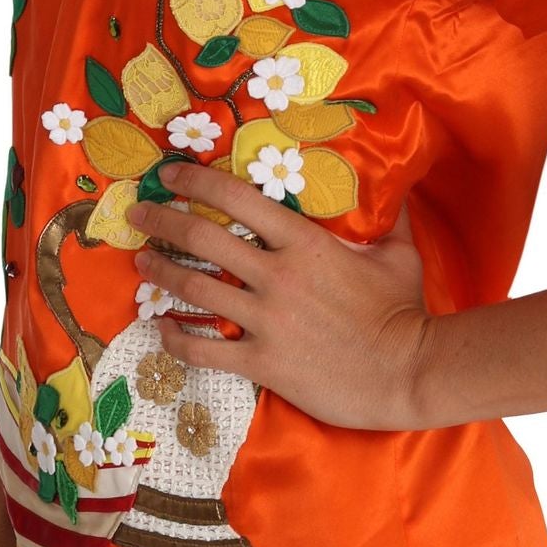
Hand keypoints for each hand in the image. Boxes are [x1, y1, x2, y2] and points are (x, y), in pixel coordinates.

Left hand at [124, 160, 435, 430]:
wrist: (408, 371)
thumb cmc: (404, 310)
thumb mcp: (399, 253)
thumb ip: (389, 217)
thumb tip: (394, 188)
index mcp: (304, 243)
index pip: (238, 199)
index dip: (196, 181)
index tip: (170, 175)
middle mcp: (276, 275)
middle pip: (201, 238)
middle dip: (161, 221)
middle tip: (138, 215)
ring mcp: (265, 320)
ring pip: (193, 289)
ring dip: (159, 273)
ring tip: (142, 265)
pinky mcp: (262, 362)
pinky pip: (204, 349)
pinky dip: (176, 338)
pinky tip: (163, 329)